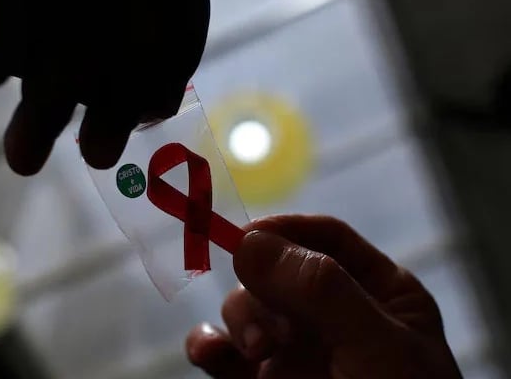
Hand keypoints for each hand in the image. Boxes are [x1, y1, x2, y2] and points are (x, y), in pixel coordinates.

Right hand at [186, 215, 462, 377]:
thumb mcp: (377, 347)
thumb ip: (322, 290)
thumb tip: (250, 241)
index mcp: (377, 293)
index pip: (327, 239)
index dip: (287, 230)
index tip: (249, 236)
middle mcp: (331, 314)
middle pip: (275, 270)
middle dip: (261, 289)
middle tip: (269, 325)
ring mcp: (294, 349)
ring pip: (246, 306)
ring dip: (240, 320)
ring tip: (257, 352)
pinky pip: (222, 350)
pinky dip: (207, 345)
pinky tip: (206, 352)